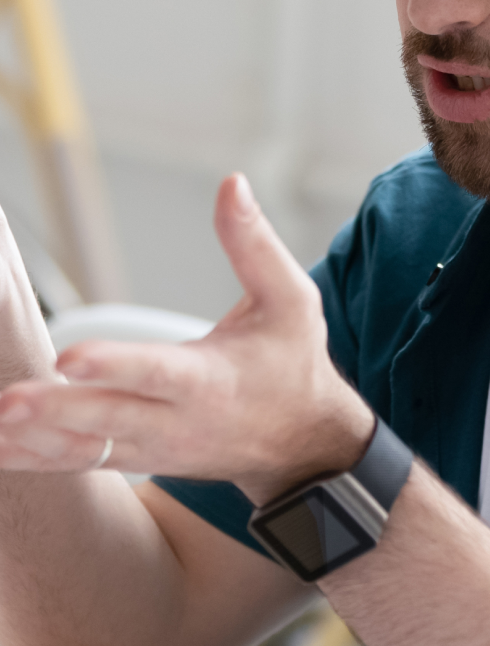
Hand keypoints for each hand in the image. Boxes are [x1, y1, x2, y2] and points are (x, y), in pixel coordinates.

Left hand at [0, 175, 373, 501]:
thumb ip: (254, 244)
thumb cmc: (293, 363)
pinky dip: (36, 457)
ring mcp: (153, 448)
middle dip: (55, 410)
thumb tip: (231, 184)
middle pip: (108, 417)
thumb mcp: (291, 300)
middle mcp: (177, 420)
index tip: (69, 356)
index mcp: (211, 378)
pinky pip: (79, 462)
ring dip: (33, 440)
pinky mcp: (135, 458)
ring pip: (86, 448)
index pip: (158, 371)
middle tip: (7, 401)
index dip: (115, 364)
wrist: (303, 444)